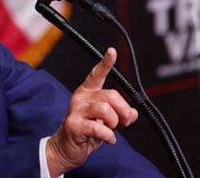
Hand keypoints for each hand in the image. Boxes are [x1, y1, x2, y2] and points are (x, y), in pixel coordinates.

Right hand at [45, 47, 137, 176]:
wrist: (65, 149)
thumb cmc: (86, 132)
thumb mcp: (106, 121)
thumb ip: (120, 115)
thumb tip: (133, 113)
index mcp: (88, 92)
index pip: (97, 74)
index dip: (106, 63)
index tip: (112, 51)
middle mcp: (81, 97)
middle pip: (111, 95)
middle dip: (123, 110)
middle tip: (123, 122)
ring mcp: (76, 110)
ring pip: (105, 109)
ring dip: (114, 123)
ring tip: (111, 130)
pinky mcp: (74, 125)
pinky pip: (99, 127)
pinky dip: (109, 136)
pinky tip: (108, 139)